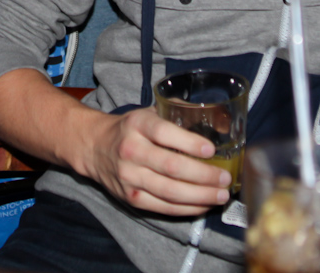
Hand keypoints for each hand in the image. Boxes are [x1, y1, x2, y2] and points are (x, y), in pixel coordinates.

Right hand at [78, 107, 231, 215]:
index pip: (164, 133)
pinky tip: (203, 205)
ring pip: (170, 191)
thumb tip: (221, 121)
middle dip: (204, 175)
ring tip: (221, 194)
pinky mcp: (130, 197)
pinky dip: (187, 208)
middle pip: (172, 167)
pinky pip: (163, 207)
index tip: (212, 150)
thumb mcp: (150, 112)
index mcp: (138, 124)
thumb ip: (179, 112)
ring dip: (200, 196)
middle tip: (225, 178)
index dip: (189, 143)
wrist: (94, 147)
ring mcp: (129, 177)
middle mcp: (131, 150)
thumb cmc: (132, 129)